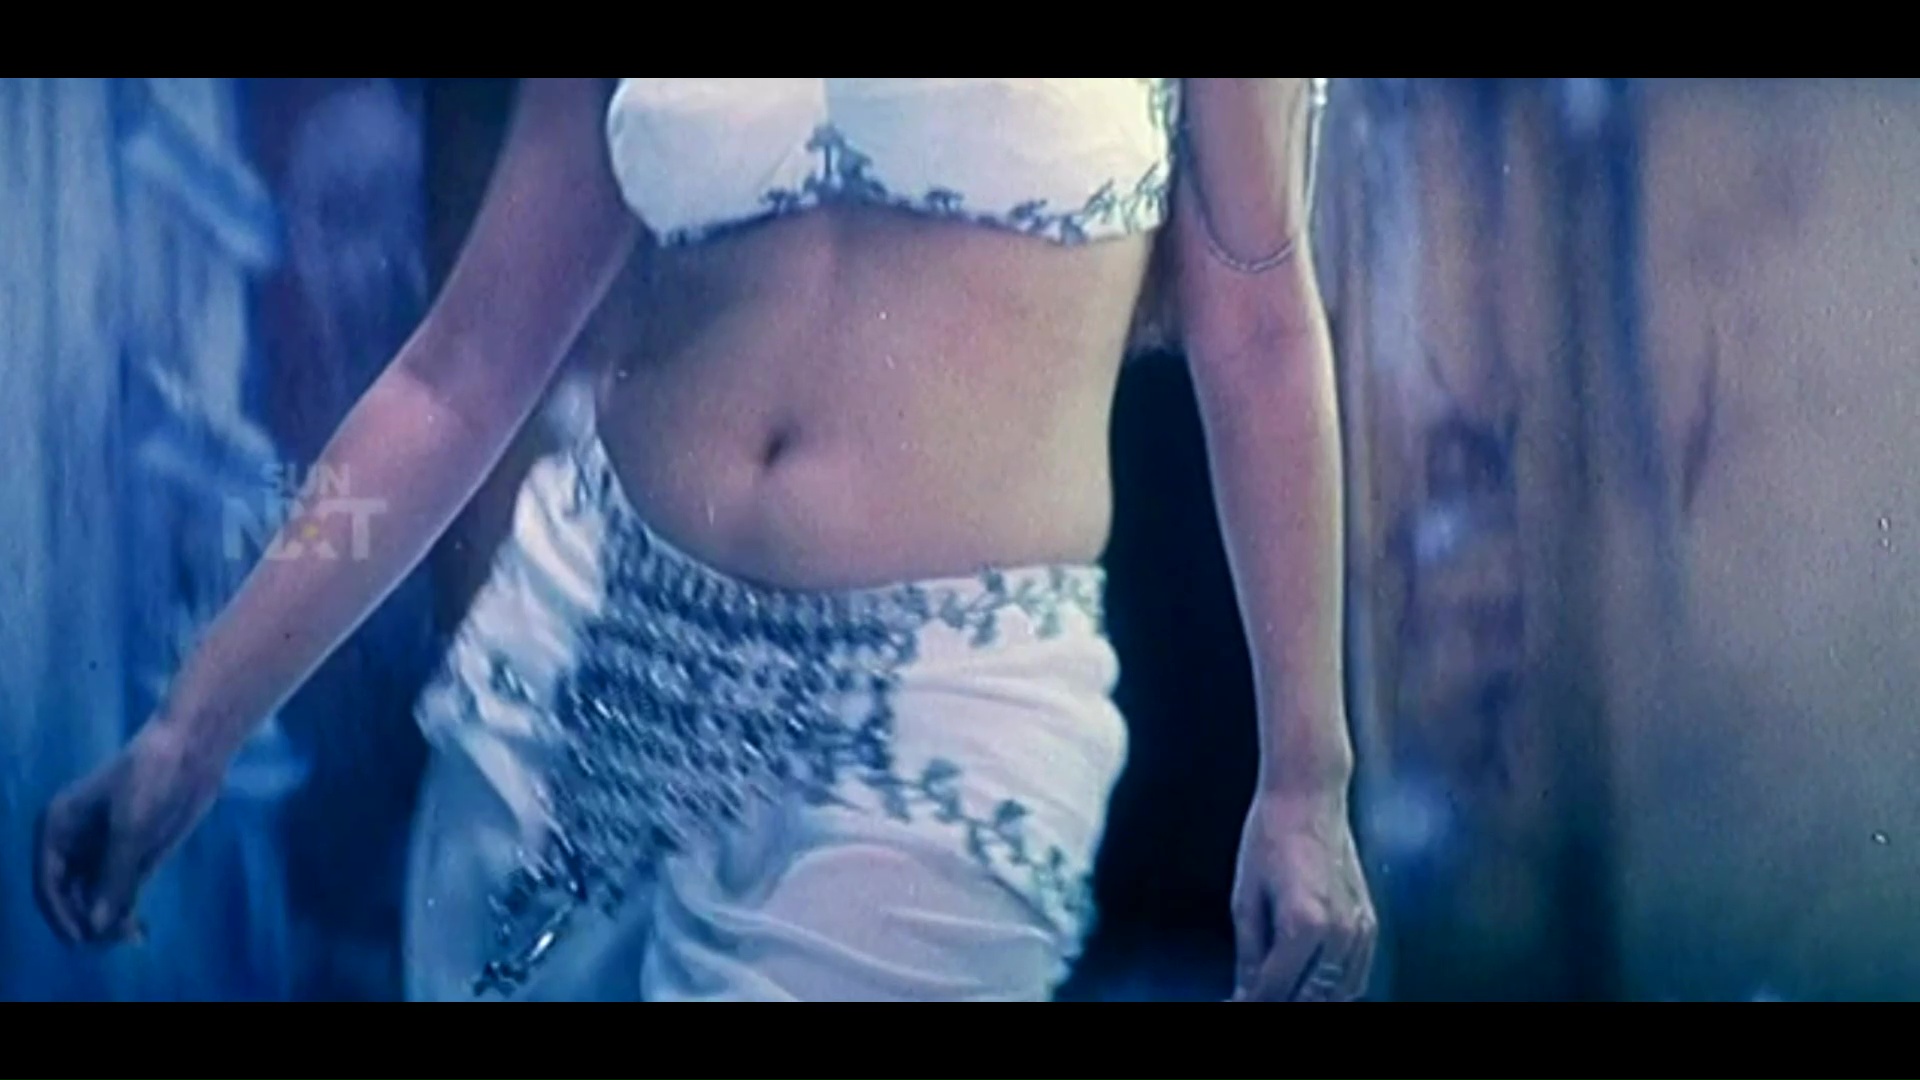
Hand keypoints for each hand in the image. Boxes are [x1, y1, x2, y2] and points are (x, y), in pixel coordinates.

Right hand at [34, 720, 223, 946]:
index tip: (83, 938)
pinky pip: (122, 889)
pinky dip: (126, 909)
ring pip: (98, 896)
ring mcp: (105, 849)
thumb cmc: (151, 777)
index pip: (49, 883)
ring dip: (109, 920)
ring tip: (133, 937)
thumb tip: (97, 923)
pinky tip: (138, 928)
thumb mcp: (130, 828)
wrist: (191, 749)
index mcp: (57, 829)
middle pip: (72, 894)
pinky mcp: (135, 853)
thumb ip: (114, 876)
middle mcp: (76, 843)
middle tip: (113, 941)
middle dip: (89, 921)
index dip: (62, 915)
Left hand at [1231, 786, 1376, 1001]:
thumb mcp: (1245, 898)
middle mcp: (1339, 933)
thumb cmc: (1269, 838)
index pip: (1274, 988)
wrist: (1309, 796)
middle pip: (1309, 998)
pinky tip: (1310, 988)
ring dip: (1308, 1001)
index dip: (1249, 1003)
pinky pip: (1356, 976)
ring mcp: (1360, 930)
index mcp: (1304, 925)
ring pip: (1338, 994)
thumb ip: (1249, 953)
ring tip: (1278, 994)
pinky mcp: (1370, 923)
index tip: (1232, 1006)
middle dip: (1279, 1003)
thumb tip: (1245, 993)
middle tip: (1254, 999)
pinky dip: (1334, 990)